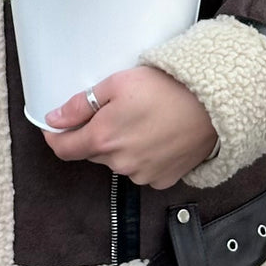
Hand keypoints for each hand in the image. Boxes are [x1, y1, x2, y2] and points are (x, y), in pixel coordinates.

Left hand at [42, 65, 217, 188]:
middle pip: (93, 152)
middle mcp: (120, 163)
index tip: (56, 126)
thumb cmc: (165, 89)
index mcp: (103, 139)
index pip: (64, 149)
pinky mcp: (162, 180)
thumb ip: (79, 105)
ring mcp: (142, 175)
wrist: (211, 106)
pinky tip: (156, 135)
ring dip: (120, 146)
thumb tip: (53, 119)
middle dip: (94, 135)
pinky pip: (141, 170)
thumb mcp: (115, 84)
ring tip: (140, 120)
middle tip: (112, 110)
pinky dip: (142, 156)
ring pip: (118, 161)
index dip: (55, 137)